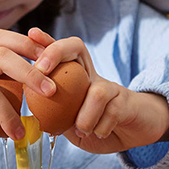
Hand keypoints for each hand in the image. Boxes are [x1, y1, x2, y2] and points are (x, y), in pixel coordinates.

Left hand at [27, 28, 168, 153]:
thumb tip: (36, 118)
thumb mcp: (71, 125)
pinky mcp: (128, 102)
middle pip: (76, 46)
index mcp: (75, 78)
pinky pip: (112, 111)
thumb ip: (57, 118)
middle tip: (42, 70)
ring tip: (81, 130)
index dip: (47, 42)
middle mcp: (92, 75)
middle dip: (56, 53)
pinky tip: (98, 134)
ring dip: (84, 116)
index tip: (32, 33)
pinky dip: (101, 127)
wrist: (136, 135)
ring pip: (96, 91)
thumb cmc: (99, 127)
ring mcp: (111, 86)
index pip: (61, 53)